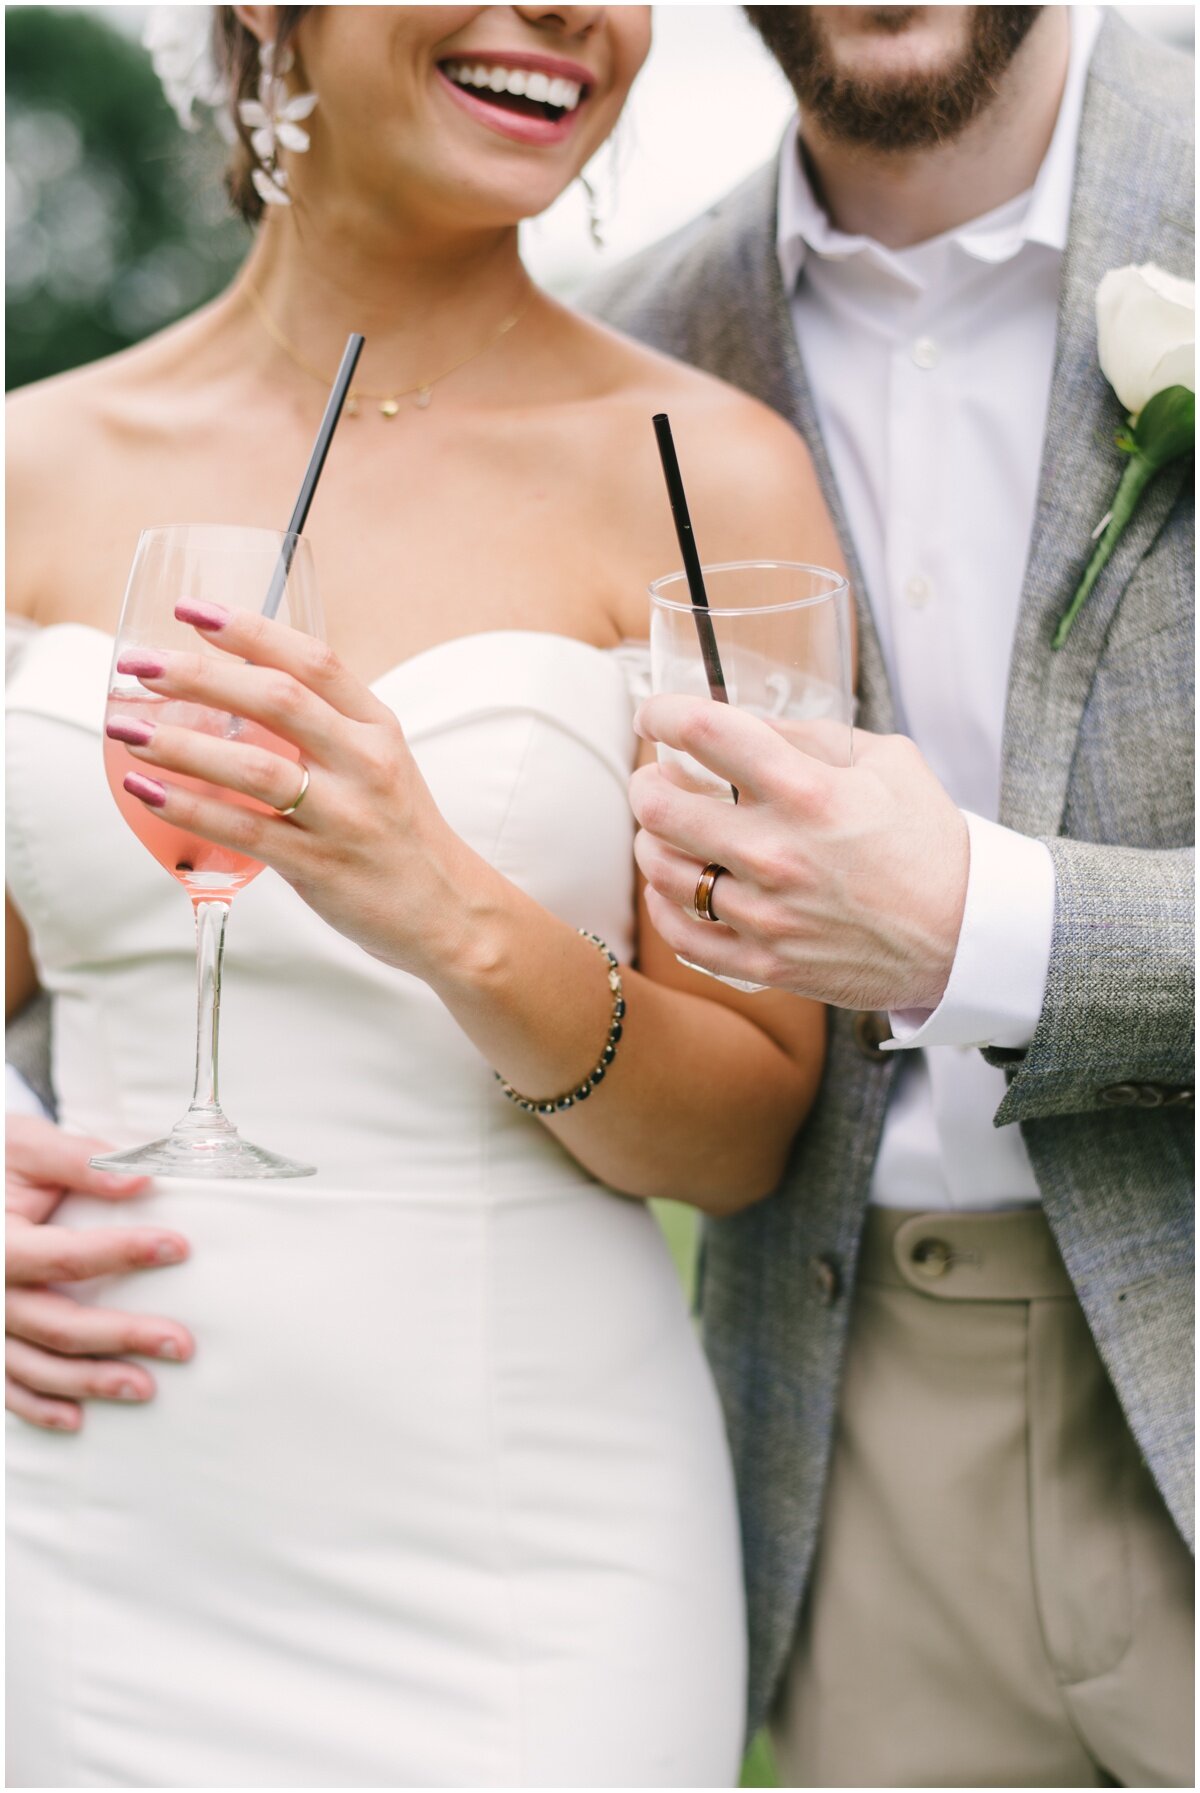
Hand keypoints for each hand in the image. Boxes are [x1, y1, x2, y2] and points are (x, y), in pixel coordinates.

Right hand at [6, 1115, 192, 1431]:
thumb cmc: (0, 1164)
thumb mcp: (28, 1146)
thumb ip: (81, 1160)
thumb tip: (142, 1176)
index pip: (66, 1256)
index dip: (123, 1252)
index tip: (180, 1247)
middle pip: (58, 1324)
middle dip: (122, 1336)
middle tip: (181, 1344)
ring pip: (35, 1366)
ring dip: (90, 1382)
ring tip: (146, 1388)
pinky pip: (6, 1387)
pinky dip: (38, 1408)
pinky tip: (77, 1420)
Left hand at [109, 604, 480, 980]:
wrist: (449, 913)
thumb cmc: (398, 834)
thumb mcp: (379, 763)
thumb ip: (324, 727)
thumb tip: (239, 689)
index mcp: (377, 727)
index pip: (313, 660)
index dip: (249, 629)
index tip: (193, 611)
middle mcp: (366, 764)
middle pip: (276, 700)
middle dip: (199, 676)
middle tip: (139, 665)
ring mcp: (345, 817)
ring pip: (253, 767)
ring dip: (181, 743)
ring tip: (126, 729)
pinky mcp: (322, 867)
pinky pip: (245, 831)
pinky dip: (190, 808)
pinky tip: (147, 792)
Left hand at [630, 696, 968, 1011]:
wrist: (966, 937)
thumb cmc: (929, 844)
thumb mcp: (889, 763)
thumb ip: (813, 737)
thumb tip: (748, 721)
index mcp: (808, 792)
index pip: (705, 732)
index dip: (663, 713)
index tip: (655, 716)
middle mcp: (778, 851)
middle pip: (661, 806)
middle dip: (646, 783)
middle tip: (655, 779)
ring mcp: (767, 914)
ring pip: (662, 870)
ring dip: (652, 841)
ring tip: (664, 832)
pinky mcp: (766, 964)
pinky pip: (682, 935)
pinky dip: (665, 906)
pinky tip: (673, 888)